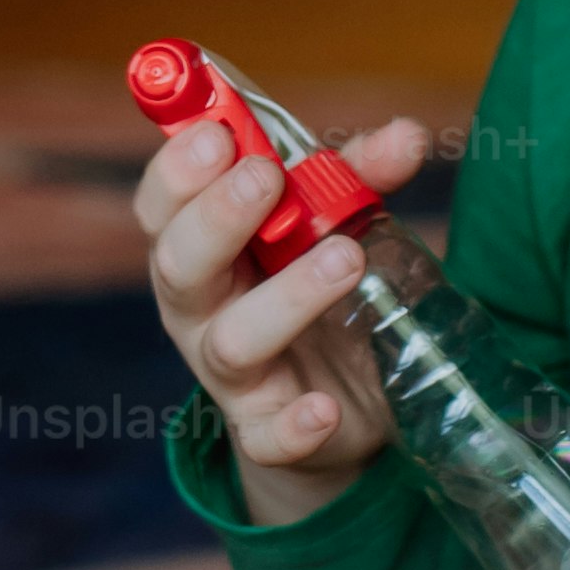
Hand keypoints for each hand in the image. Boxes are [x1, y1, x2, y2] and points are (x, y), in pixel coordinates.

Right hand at [132, 109, 433, 524]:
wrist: (333, 406)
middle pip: (179, 264)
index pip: (162, 205)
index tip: (218, 133)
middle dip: (216, 217)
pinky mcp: (267, 432)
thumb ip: (359, 177)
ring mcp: (231, 375)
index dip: (178, 168)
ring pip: (233, 340)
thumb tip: (407, 136)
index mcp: (200, 247)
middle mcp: (200, 309)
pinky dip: (295, 425)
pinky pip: (268, 437)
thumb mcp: (328, 225)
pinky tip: (325, 408)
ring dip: (286, 297)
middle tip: (263, 176)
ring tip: (346, 257)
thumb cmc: (309, 287)